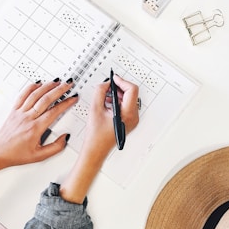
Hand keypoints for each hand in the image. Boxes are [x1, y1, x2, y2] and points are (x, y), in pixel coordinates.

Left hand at [0, 79, 77, 167]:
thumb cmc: (17, 154)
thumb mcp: (40, 156)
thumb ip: (56, 147)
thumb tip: (65, 137)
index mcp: (35, 128)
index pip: (54, 111)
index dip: (65, 103)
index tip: (73, 98)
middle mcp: (27, 118)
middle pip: (46, 99)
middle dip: (59, 90)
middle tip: (68, 84)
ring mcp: (20, 112)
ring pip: (35, 95)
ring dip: (47, 86)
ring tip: (57, 81)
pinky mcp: (14, 110)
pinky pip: (22, 95)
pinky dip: (31, 87)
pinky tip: (38, 83)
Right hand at [59, 75, 139, 202]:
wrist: (96, 150)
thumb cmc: (96, 136)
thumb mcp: (95, 109)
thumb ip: (100, 92)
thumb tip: (105, 83)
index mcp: (128, 114)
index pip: (132, 90)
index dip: (122, 81)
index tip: (113, 79)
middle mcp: (133, 117)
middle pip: (131, 94)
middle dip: (119, 87)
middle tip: (108, 85)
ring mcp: (132, 120)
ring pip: (128, 99)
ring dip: (117, 94)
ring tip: (105, 95)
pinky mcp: (128, 121)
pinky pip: (126, 106)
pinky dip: (117, 101)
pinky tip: (107, 102)